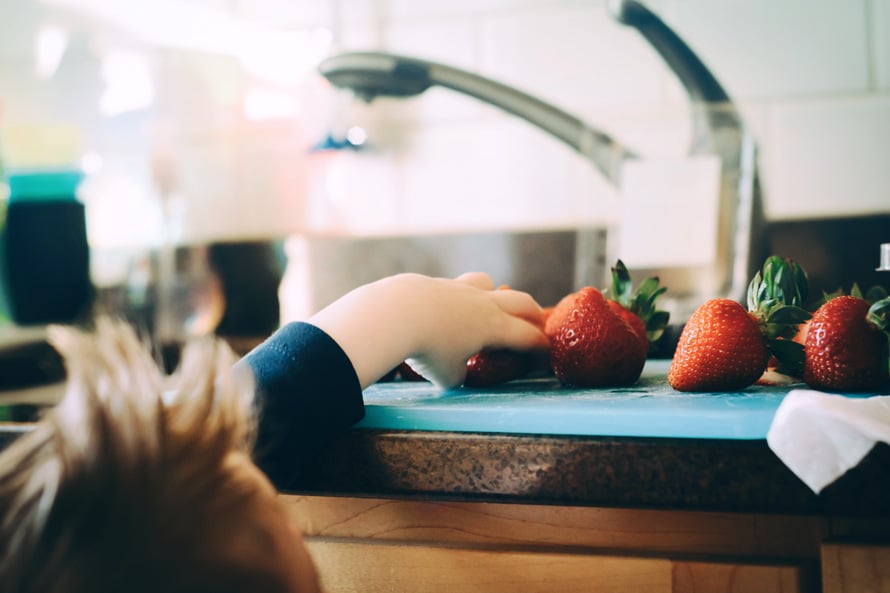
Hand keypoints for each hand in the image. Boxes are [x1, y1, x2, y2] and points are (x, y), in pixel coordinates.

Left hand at [309, 272, 548, 387]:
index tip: (546, 352)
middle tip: (536, 323)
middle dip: (532, 313)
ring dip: (495, 293)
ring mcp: (458, 288)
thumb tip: (456, 370)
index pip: (527, 336)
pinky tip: (444, 310)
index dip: (540, 346)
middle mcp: (482, 303)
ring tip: (491, 306)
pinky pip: (455, 287)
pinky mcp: (434, 283)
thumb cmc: (426, 350)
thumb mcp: (447, 376)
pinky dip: (458, 298)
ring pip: (487, 283)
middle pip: (520, 301)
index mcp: (494, 327)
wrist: (395, 314)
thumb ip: (458, 374)